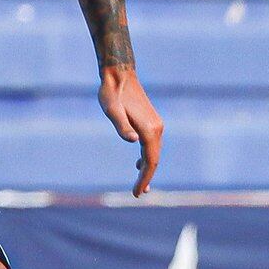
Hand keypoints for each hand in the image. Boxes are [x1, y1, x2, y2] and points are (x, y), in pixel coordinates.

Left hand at [99, 64, 163, 195]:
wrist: (119, 75)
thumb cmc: (112, 94)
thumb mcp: (111, 110)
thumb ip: (122, 126)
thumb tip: (134, 142)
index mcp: (149, 130)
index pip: (151, 161)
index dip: (145, 178)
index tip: (137, 192)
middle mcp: (157, 129)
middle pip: (155, 159)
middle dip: (147, 177)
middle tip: (139, 194)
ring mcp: (156, 125)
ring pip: (155, 153)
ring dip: (148, 169)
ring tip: (141, 185)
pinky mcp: (152, 122)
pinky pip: (152, 145)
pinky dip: (147, 157)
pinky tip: (138, 163)